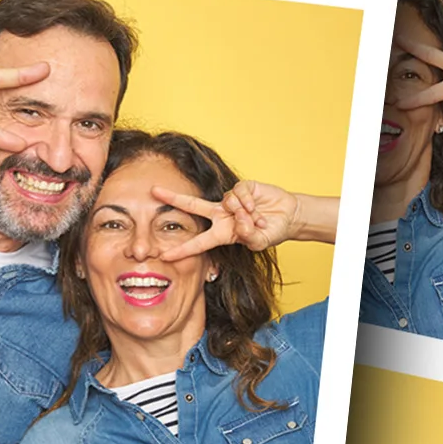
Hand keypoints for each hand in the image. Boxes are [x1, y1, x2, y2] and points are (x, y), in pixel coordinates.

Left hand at [152, 181, 301, 261]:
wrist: (289, 217)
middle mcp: (221, 215)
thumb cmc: (270, 232)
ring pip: (226, 202)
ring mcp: (230, 201)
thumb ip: (249, 237)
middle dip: (173, 198)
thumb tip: (239, 224)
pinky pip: (238, 193)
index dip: (182, 249)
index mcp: (221, 233)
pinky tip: (256, 208)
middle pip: (192, 205)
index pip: (198, 242)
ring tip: (257, 220)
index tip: (164, 255)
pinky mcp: (243, 188)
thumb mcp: (259, 242)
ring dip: (242, 213)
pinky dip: (247, 202)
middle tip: (153, 191)